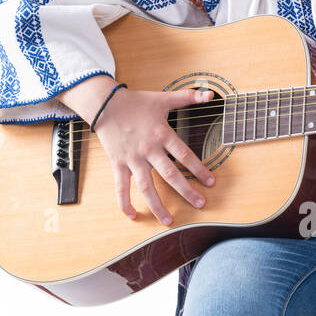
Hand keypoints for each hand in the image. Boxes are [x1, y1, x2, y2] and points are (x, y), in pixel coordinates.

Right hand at [94, 86, 216, 224]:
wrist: (105, 103)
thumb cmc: (136, 102)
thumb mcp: (163, 98)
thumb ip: (188, 97)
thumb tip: (210, 94)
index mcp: (161, 134)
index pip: (184, 155)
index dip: (199, 169)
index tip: (210, 183)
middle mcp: (148, 149)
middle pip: (170, 175)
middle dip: (187, 191)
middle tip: (201, 204)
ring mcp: (132, 159)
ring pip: (146, 187)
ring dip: (158, 205)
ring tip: (169, 221)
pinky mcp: (118, 164)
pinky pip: (121, 187)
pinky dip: (125, 203)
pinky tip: (133, 216)